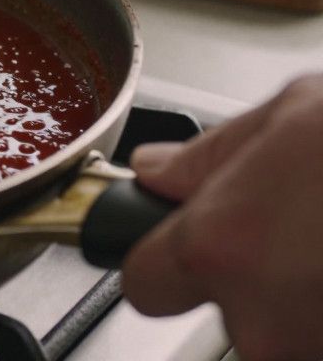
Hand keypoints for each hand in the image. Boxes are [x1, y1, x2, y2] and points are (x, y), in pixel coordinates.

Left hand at [123, 72, 322, 360]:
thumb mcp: (291, 113)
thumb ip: (209, 156)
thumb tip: (157, 172)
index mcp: (220, 247)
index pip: (145, 284)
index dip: (164, 261)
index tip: (183, 249)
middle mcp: (265, 318)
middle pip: (231, 325)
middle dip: (258, 288)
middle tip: (304, 240)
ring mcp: (319, 345)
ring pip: (290, 337)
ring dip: (313, 303)